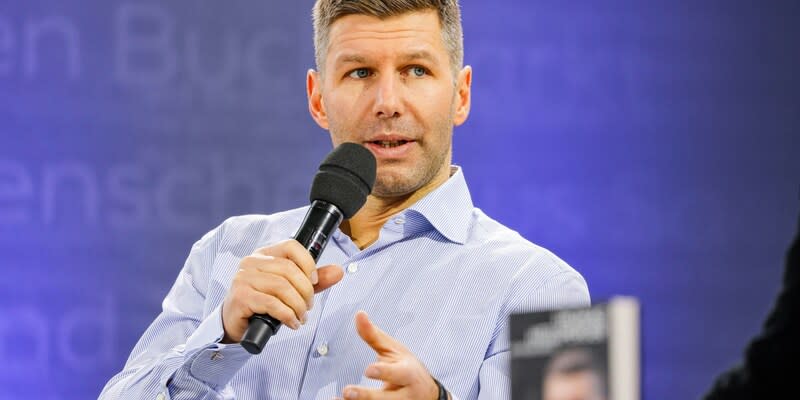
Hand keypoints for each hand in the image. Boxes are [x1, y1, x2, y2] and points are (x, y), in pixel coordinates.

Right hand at [221, 239, 343, 342]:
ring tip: (301, 317)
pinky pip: (272, 304)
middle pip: (289, 269)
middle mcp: (251, 262)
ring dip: (298, 306)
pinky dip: (287, 315)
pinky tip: (292, 323)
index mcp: (264, 254)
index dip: (308, 263)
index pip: (291, 246)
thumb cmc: (262, 304)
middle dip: (306, 291)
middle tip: (308, 307)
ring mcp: (243, 278)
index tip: (314, 282)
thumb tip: (339, 271)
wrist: (235, 324)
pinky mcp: (240, 297)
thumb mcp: (290, 289)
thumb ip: (313, 280)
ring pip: (282, 287)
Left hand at [341, 311, 440, 399]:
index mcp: (408, 373)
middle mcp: (404, 395)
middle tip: (347, 391)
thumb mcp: (394, 350)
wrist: (427, 395)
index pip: (398, 374)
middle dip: (368, 397)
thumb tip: (359, 314)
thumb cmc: (406, 368)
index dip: (385, 372)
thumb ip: (374, 336)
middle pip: (387, 399)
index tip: (368, 370)